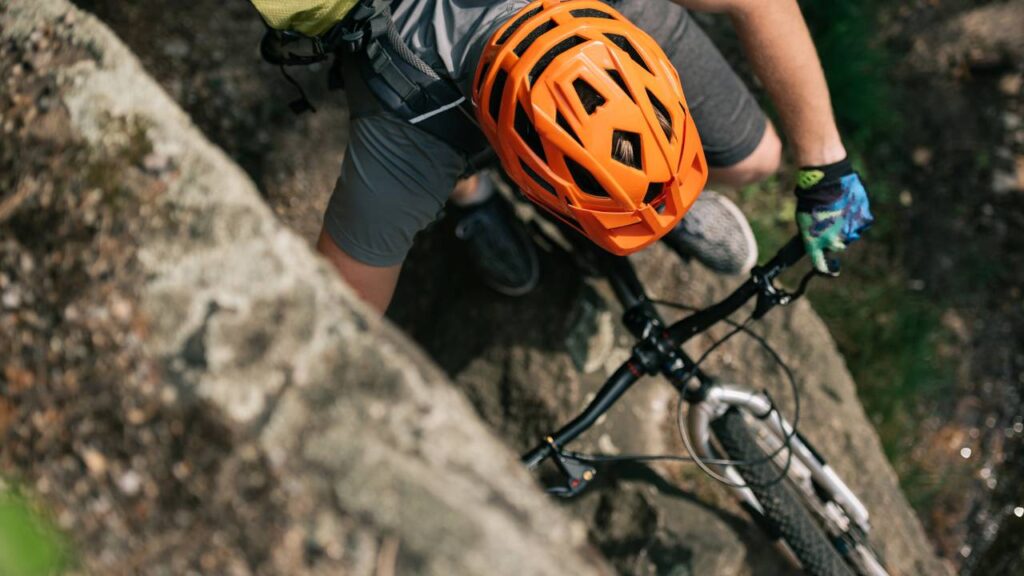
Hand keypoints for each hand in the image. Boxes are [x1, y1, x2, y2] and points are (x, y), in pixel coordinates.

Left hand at [794, 158, 873, 273]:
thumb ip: (813, 236)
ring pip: (851, 234)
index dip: (828, 270)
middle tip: (831, 221)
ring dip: (847, 226)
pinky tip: (849, 204)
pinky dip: (857, 216)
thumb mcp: (804, 221)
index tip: (833, 270)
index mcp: (815, 244)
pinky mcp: (863, 220)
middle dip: (836, 238)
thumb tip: (821, 243)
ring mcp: (850, 232)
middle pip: (838, 247)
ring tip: (839, 208)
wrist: (825, 180)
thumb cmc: (810, 198)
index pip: (821, 266)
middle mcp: (833, 242)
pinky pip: (862, 222)